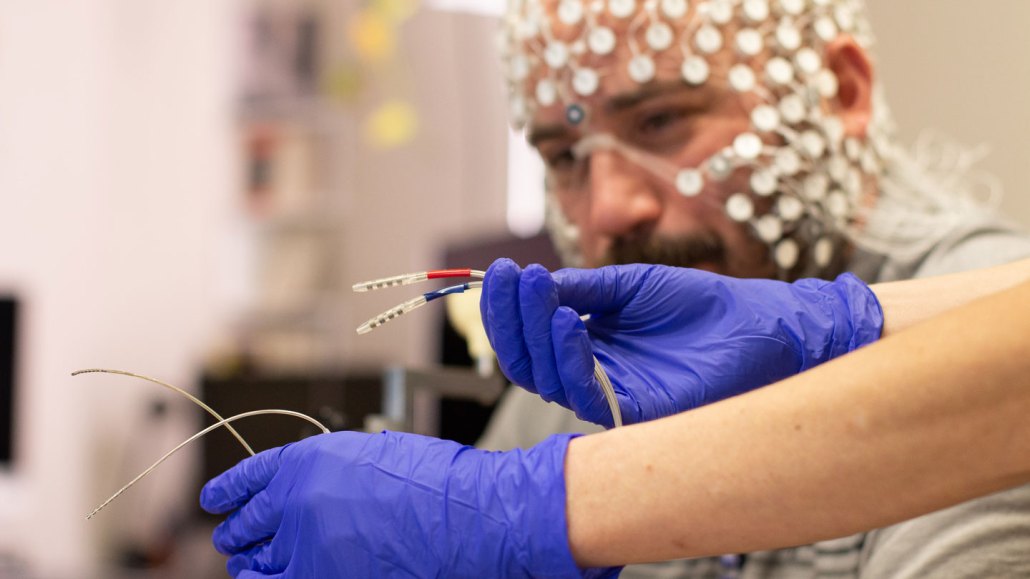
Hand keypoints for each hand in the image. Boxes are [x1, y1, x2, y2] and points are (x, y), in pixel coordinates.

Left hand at [201, 430, 619, 577]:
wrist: (462, 516)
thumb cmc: (431, 481)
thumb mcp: (371, 454)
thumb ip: (328, 470)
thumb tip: (308, 488)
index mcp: (305, 462)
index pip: (247, 479)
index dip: (226, 492)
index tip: (215, 499)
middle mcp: (292, 504)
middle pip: (241, 525)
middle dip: (237, 531)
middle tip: (237, 537)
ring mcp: (303, 548)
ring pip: (251, 564)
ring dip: (248, 563)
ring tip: (250, 564)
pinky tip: (267, 578)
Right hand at [480, 259, 882, 426]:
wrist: (759, 324)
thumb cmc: (701, 306)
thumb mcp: (632, 286)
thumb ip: (584, 289)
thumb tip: (531, 284)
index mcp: (588, 345)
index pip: (531, 337)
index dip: (510, 308)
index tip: (502, 271)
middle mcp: (592, 375)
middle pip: (528, 360)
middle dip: (511, 318)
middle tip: (510, 277)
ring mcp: (611, 396)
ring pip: (548, 378)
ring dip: (534, 333)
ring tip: (538, 289)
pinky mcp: (635, 413)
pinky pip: (587, 394)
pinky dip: (569, 358)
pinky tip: (568, 320)